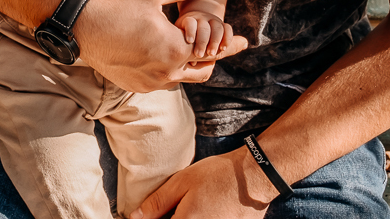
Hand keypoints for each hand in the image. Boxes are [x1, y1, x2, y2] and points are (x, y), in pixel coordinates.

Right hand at [75, 0, 248, 91]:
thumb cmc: (117, 7)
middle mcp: (167, 73)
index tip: (244, 41)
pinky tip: (166, 56)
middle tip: (223, 45)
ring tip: (194, 50)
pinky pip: (163, 82)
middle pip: (204, 70)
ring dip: (192, 65)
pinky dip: (171, 70)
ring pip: (184, 78)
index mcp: (176, 50)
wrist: (81, 28)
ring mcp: (151, 83)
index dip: (229, 43)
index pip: (212, 49)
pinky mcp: (137, 87)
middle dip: (214, 57)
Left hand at [133, 147, 275, 218]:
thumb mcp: (182, 182)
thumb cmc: (218, 175)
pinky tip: (206, 209)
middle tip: (175, 208)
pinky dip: (202, 218)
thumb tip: (134, 217)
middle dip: (173, 217)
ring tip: (191, 206)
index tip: (146, 216)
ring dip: (186, 218)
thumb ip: (157, 203)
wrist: (255, 176)